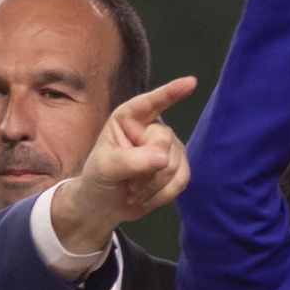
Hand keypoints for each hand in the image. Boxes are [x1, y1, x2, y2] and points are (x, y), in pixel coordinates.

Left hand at [50, 76, 196, 252]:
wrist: (104, 206)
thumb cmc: (99, 179)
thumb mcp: (105, 168)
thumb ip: (131, 160)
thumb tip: (163, 158)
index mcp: (129, 117)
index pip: (151, 103)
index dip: (171, 93)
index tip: (190, 83)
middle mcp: (152, 127)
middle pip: (164, 142)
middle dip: (146, 168)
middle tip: (126, 180)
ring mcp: (169, 146)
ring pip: (175, 164)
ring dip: (152, 185)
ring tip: (133, 189)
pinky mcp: (179, 167)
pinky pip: (182, 180)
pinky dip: (163, 194)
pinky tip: (146, 197)